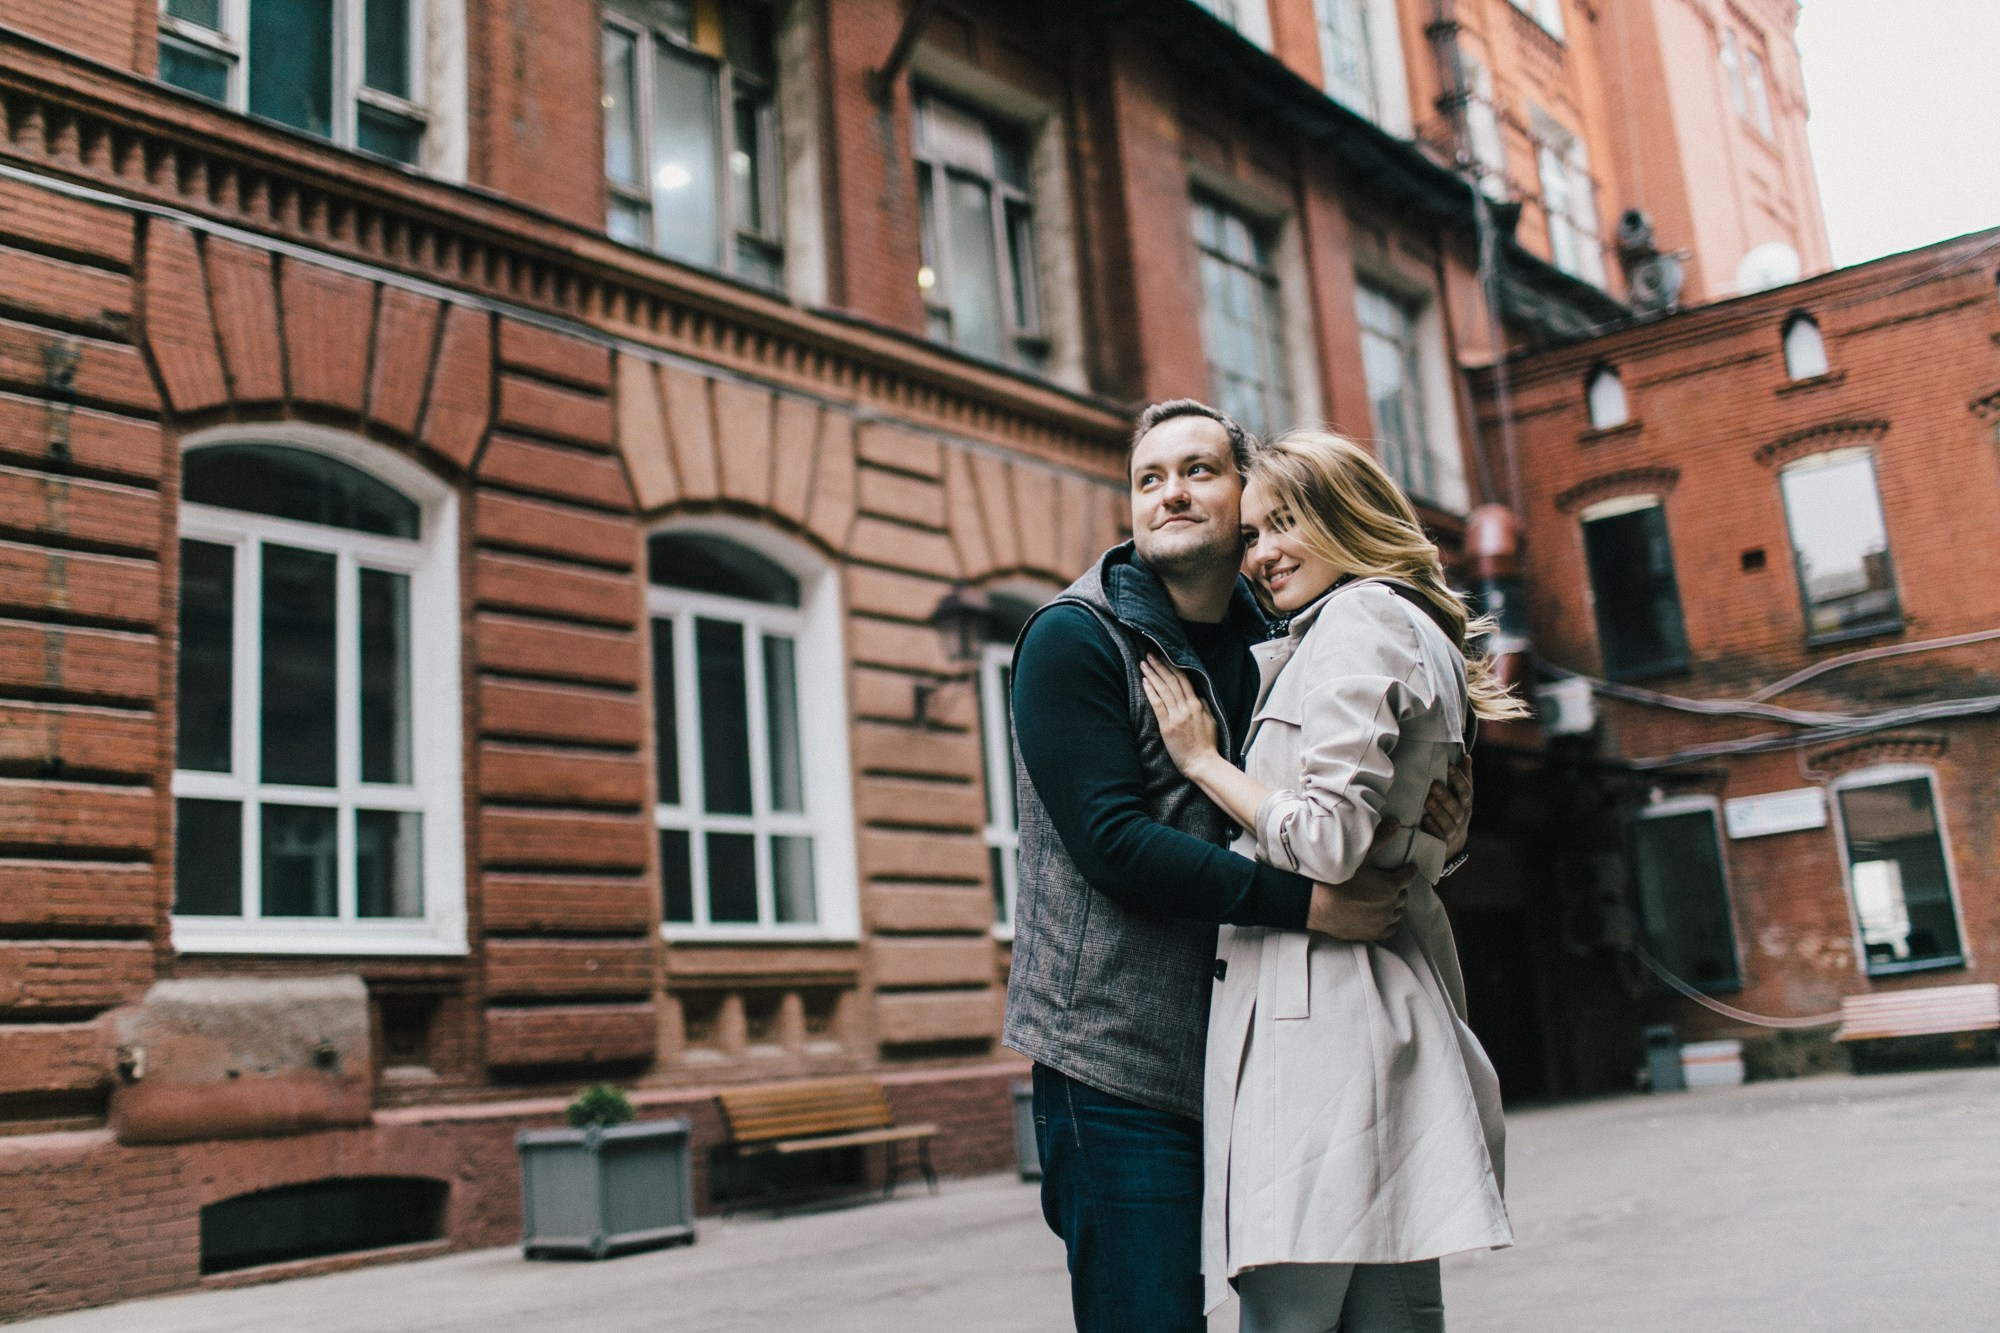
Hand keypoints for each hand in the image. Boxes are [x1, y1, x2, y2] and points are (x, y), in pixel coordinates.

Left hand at [1139, 656, 1222, 780]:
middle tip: (1149, 655)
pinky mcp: (1167, 726)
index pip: (1184, 680)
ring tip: (1144, 664)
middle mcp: (1187, 707)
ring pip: (1163, 690)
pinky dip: (1151, 692)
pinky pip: (1157, 705)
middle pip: (1172, 681)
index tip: (1164, 657)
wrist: (1202, 763)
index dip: (1173, 667)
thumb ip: (1202, 706)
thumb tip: (1196, 695)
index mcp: (1197, 704)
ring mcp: (1176, 716)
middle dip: (1160, 666)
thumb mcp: (1211, 720)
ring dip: (1153, 675)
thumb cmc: (1207, 744)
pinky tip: (1144, 682)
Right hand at [1305, 818, 1412, 940]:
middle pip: (1402, 895)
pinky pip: (1390, 929)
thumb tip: (1396, 823)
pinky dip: (1389, 922)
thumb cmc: (1337, 879)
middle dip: (1398, 888)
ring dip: (1393, 905)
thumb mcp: (1359, 856)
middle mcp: (1390, 905)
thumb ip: (1380, 839)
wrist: (1316, 904)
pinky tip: (1383, 917)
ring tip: (1384, 899)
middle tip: (1390, 882)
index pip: (1408, 876)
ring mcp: (1382, 921)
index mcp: (1391, 885)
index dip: (1408, 870)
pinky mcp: (1372, 933)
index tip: (1408, 867)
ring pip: (1397, 913)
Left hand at [1420, 755, 1473, 859]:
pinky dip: (1432, 827)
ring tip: (1427, 800)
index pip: (1466, 790)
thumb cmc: (1453, 810)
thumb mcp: (1460, 795)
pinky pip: (1438, 836)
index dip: (1459, 778)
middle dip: (1446, 796)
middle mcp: (1461, 817)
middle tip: (1434, 785)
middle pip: (1456, 807)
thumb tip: (1466, 756)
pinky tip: (1424, 819)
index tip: (1449, 766)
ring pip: (1448, 823)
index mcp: (1465, 803)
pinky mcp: (1442, 842)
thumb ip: (1463, 777)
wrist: (1452, 842)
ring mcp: (1453, 831)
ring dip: (1438, 811)